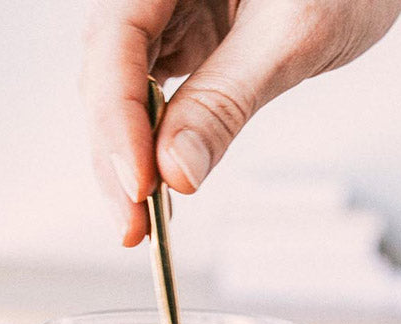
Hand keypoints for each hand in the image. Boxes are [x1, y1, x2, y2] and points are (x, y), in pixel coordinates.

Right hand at [81, 0, 400, 245]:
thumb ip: (228, 98)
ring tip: (144, 220)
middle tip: (134, 226)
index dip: (117, 121)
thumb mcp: (292, 34)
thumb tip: (176, 171)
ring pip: (124, 92)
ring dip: (131, 158)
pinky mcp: (190, 39)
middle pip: (108, 75)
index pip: (115, 42)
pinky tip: (165, 183)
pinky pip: (156, 95)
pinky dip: (159, 142)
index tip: (138, 186)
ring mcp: (169, 13)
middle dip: (116, 155)